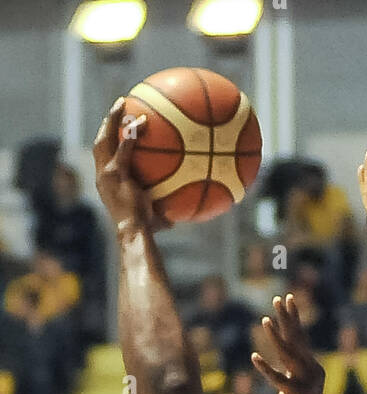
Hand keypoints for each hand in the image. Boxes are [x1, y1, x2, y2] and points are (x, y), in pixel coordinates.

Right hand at [93, 99, 164, 232]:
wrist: (134, 233)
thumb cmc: (145, 230)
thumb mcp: (155, 215)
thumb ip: (164, 208)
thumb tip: (182, 211)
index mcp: (107, 182)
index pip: (104, 156)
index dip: (109, 139)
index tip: (119, 125)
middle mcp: (102, 176)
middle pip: (100, 141)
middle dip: (108, 122)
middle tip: (120, 105)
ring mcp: (106, 174)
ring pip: (105, 139)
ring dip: (112, 119)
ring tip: (122, 103)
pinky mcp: (114, 174)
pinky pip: (123, 148)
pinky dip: (131, 135)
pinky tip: (141, 122)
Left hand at [251, 295, 325, 393]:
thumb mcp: (295, 386)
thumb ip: (292, 370)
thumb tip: (285, 353)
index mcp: (313, 368)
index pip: (301, 339)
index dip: (293, 319)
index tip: (287, 299)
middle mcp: (313, 372)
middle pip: (297, 341)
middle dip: (288, 318)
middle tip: (279, 298)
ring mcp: (306, 384)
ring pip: (289, 356)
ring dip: (276, 337)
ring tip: (265, 320)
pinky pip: (278, 379)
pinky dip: (266, 368)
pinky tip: (254, 357)